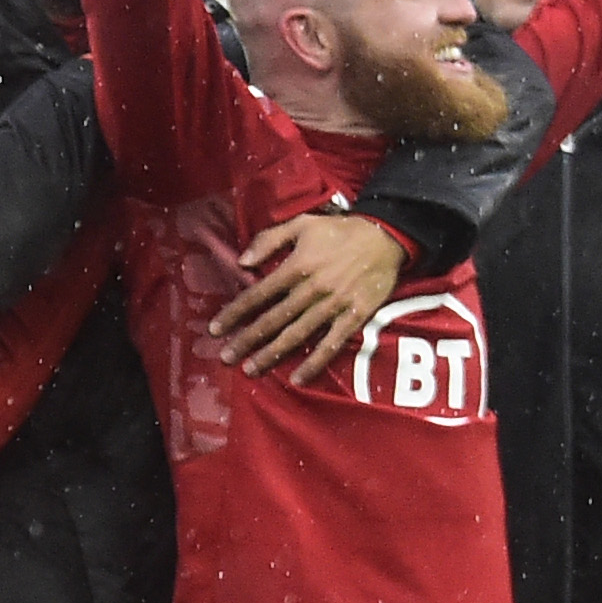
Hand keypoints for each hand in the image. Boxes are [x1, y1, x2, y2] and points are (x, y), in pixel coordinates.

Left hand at [206, 209, 403, 383]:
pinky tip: (297, 378)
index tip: (215, 329)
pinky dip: (315, 362)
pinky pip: (332, 344)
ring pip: (297, 334)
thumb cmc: (340, 230)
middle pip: (272, 319)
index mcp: (296, 267)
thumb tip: (241, 262)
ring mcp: (334, 305)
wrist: (386, 236)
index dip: (235, 313)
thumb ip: (269, 240)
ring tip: (251, 370)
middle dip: (247, 340)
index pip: (257, 294)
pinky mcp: (355, 317)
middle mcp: (312, 289)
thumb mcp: (301, 224)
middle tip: (226, 358)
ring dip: (272, 354)